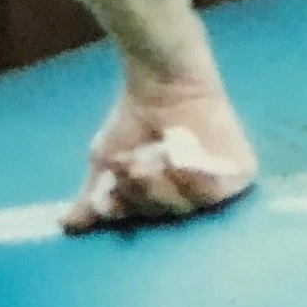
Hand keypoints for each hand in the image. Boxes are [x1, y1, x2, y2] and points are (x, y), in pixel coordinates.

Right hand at [65, 79, 259, 233]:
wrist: (161, 81)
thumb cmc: (133, 121)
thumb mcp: (105, 161)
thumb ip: (91, 197)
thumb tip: (66, 226)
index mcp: (157, 202)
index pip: (139, 221)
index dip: (122, 210)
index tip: (106, 195)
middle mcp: (187, 200)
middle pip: (162, 216)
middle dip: (141, 193)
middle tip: (130, 166)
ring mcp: (216, 188)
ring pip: (187, 208)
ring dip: (162, 186)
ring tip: (151, 160)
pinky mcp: (241, 173)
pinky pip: (219, 194)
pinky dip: (197, 183)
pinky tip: (181, 164)